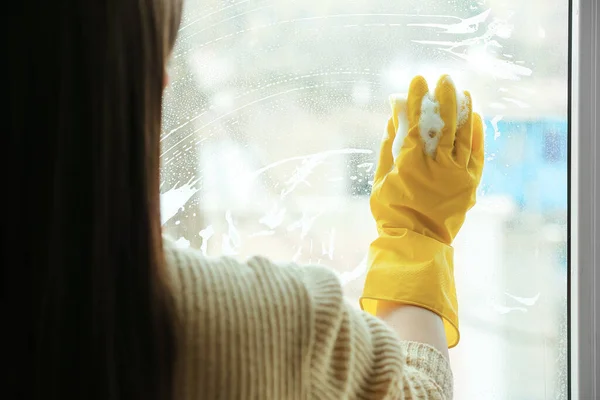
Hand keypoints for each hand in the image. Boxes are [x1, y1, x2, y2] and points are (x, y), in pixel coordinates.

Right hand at [372, 74, 483, 244]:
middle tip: (444, 78)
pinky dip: (476, 134)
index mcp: (411, 163)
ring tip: (463, 91)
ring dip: (464, 110)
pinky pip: (476, 153)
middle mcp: (437, 165)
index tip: (417, 80)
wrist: (416, 242)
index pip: (416, 122)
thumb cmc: (392, 213)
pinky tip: (475, 118)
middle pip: (444, 123)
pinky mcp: (470, 184)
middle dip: (444, 97)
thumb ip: (386, 150)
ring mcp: (457, 174)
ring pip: (464, 134)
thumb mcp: (380, 181)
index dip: (416, 98)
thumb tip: (391, 122)